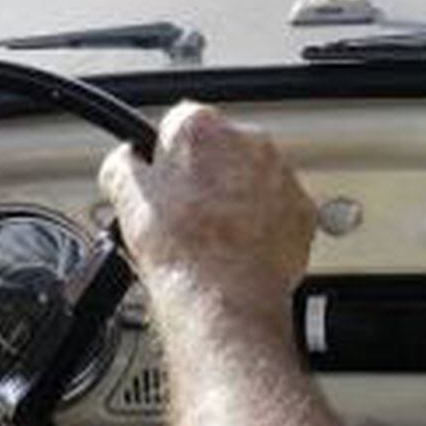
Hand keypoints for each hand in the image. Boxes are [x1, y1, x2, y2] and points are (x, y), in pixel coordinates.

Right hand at [99, 102, 315, 332]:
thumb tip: (125, 160)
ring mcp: (281, 174)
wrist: (224, 300)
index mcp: (201, 128)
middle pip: (218, 151)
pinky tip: (239, 247)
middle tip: (184, 215)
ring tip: (211, 236)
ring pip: (251, 178)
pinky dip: (263, 222)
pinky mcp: (302, 209)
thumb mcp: (127, 198)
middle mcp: (249, 141)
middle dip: (203, 176)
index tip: (161, 182)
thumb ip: (123, 164)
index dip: (163, 158)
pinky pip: (278, 207)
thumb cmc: (181, 251)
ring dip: (234, 198)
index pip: (176, 126)